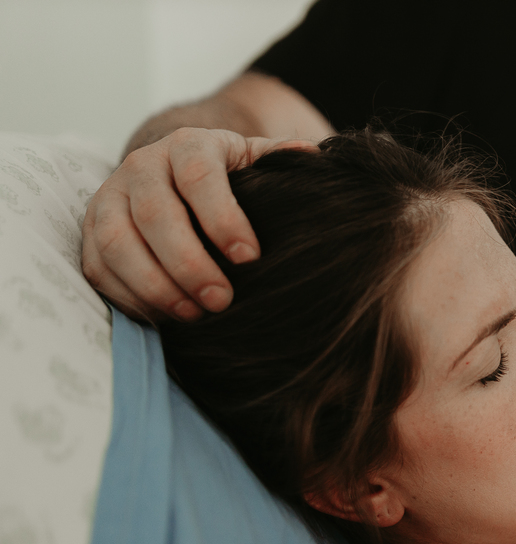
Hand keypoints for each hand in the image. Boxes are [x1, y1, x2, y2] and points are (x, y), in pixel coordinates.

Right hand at [82, 128, 316, 320]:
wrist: (175, 171)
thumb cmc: (228, 176)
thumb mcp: (254, 160)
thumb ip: (279, 159)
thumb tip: (315, 156)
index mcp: (188, 145)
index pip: (200, 175)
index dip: (223, 217)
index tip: (250, 257)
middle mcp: (142, 166)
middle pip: (155, 214)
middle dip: (189, 263)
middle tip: (222, 300)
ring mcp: (110, 197)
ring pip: (119, 242)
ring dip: (155, 285)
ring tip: (194, 315)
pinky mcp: (92, 230)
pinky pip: (99, 267)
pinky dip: (129, 298)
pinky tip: (165, 317)